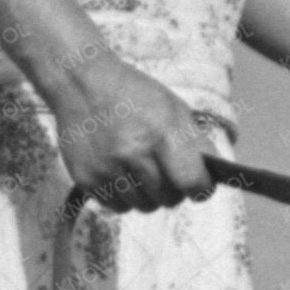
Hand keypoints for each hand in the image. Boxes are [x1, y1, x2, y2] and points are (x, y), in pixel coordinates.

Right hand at [42, 50, 216, 210]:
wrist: (79, 83)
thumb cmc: (133, 94)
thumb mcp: (173, 108)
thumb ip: (195, 143)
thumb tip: (210, 177)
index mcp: (162, 133)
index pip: (191, 182)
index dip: (200, 189)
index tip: (199, 186)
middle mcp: (134, 154)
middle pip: (168, 199)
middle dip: (173, 189)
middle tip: (165, 172)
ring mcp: (107, 169)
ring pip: (143, 206)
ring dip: (147, 194)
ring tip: (139, 169)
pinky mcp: (86, 179)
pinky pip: (117, 206)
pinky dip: (123, 196)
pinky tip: (119, 173)